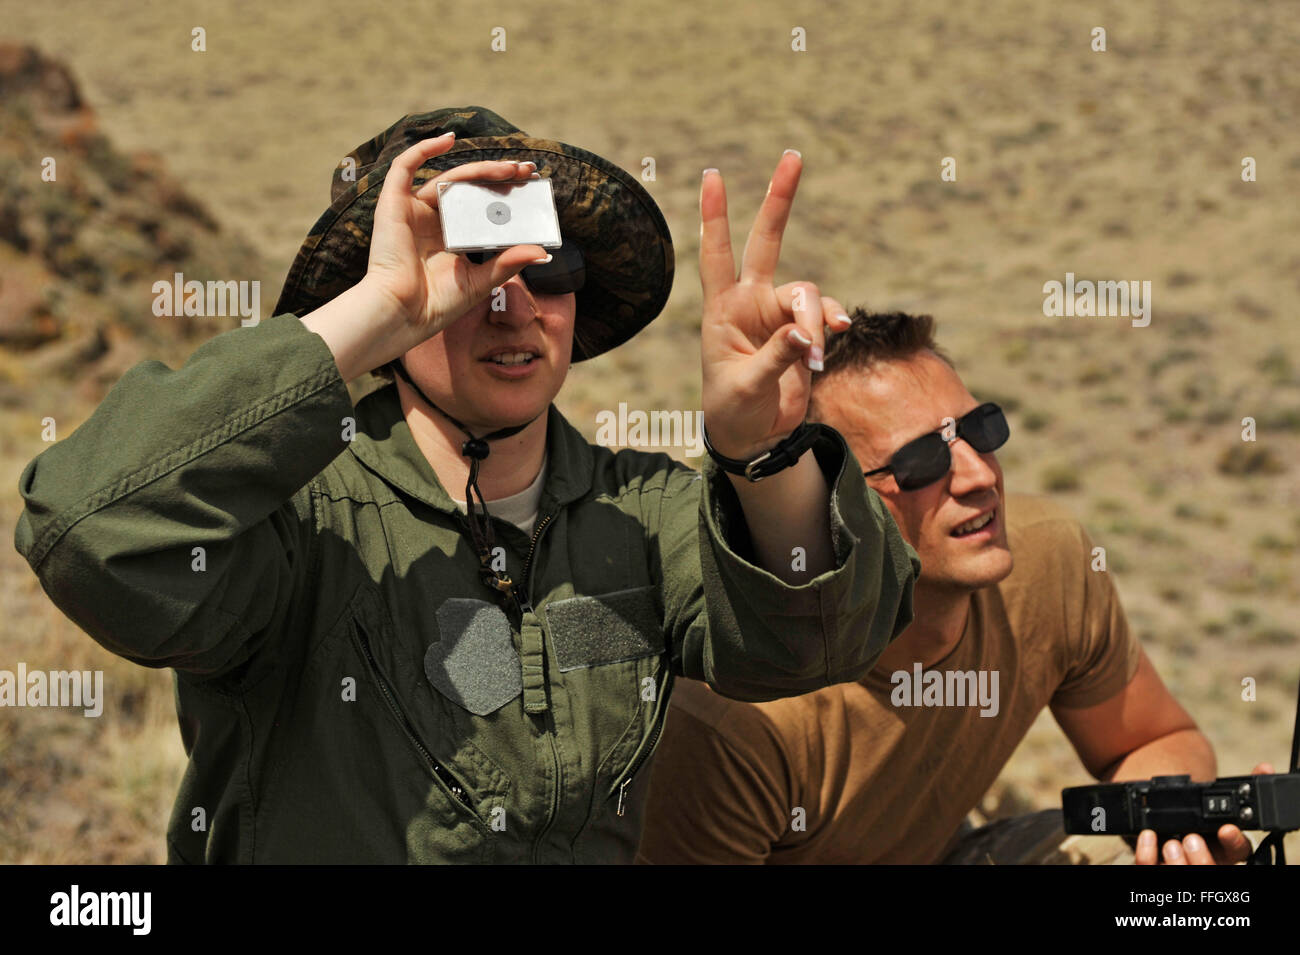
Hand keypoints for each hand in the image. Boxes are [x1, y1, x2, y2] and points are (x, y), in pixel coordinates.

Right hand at [366, 132, 550, 336]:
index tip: (531, 185)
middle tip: (528, 171)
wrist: (402, 314)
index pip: (482, 207)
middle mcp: (433, 221)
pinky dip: (424, 149)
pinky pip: (404, 167)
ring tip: (510, 167)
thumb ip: (508, 263)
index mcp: (452, 237)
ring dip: (480, 169)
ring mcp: (413, 210)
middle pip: (469, 189)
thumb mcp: (481, 281)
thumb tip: (543, 252)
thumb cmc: (437, 305)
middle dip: (499, 177)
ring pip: (450, 178)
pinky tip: (449, 138)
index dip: (505, 193)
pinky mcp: (393, 204)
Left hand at [698, 151, 851, 460]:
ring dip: (817, 320)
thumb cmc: (735, 409)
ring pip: (807, 293)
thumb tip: (804, 332)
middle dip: (779, 199)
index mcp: (722, 310)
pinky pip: (826, 315)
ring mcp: (780, 314)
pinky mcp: (805, 331)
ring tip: (813, 357)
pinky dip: (831, 326)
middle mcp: (750, 303)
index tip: (712, 175)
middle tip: (793, 156)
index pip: (716, 255)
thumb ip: (774, 357)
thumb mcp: (746, 386)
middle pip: (767, 240)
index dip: (714, 216)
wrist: (754, 435)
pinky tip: (830, 343)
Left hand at [1135, 762, 1273, 864]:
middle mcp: (1207, 860)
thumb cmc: (1193, 813)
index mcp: (1225, 849)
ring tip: (1171, 843)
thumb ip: (1235, 788)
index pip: (1240, 852)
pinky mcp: (1157, 864)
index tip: (1226, 829)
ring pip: (1183, 873)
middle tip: (1191, 838)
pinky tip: (1148, 836)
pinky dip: (1147, 853)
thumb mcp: (1210, 803)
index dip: (1234, 841)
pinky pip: (1150, 868)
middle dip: (1201, 856)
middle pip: (1209, 869)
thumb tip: (1264, 767)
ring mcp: (1181, 865)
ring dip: (1177, 860)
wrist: (1161, 820)